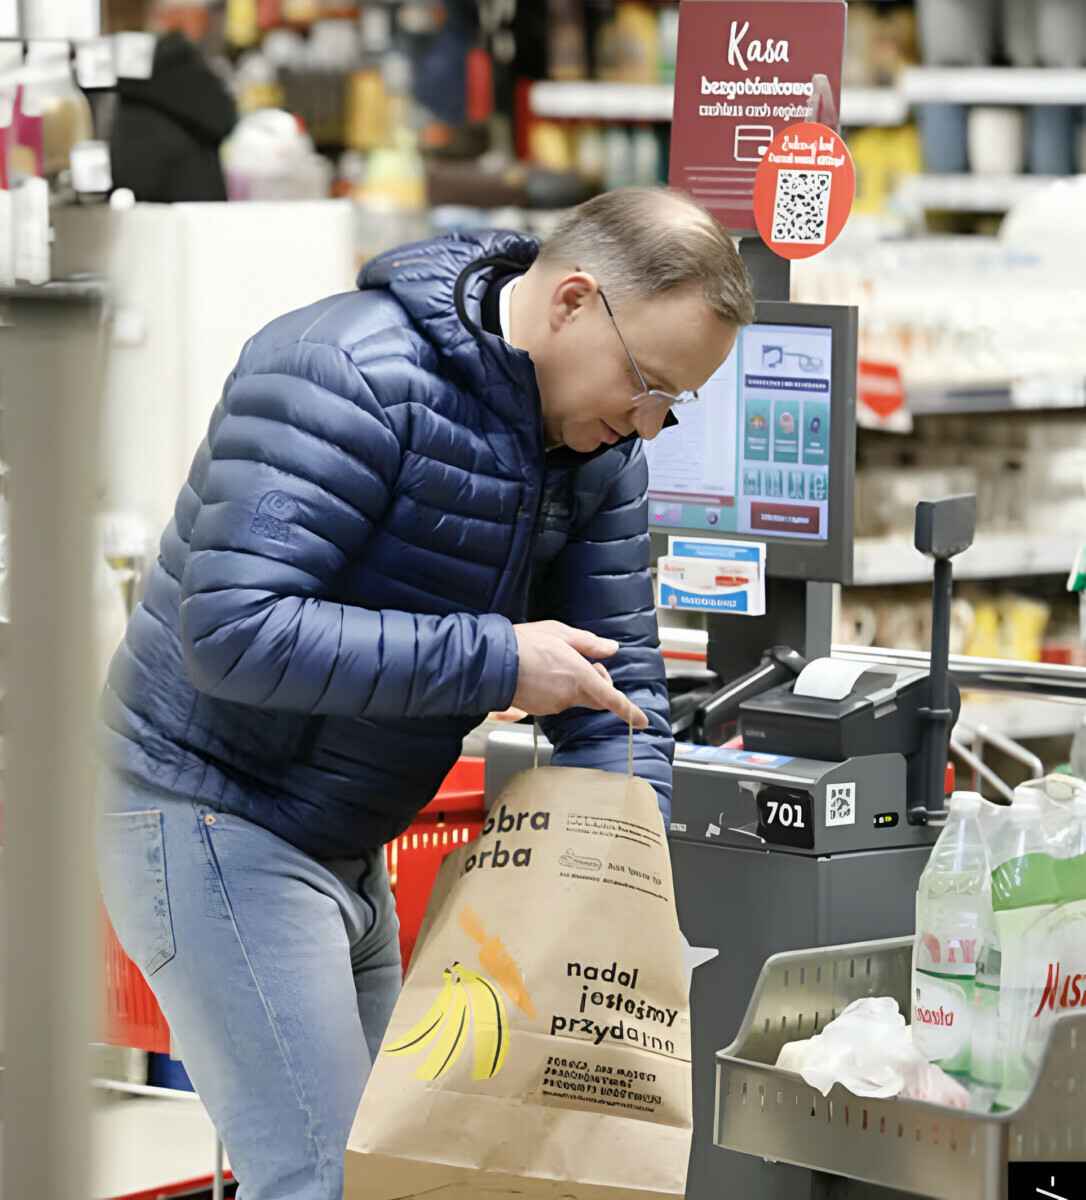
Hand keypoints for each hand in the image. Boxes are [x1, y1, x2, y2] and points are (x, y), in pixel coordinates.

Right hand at [510, 621, 648, 728]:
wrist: (493, 662)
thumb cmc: (525, 644)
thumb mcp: (562, 633)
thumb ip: (590, 644)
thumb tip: (611, 649)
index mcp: (581, 677)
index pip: (613, 699)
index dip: (630, 712)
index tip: (642, 720)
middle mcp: (570, 696)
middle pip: (596, 697)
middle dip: (597, 683)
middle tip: (583, 662)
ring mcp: (555, 705)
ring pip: (575, 698)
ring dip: (574, 685)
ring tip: (552, 663)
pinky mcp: (541, 710)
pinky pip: (557, 701)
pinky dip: (557, 690)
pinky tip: (541, 674)